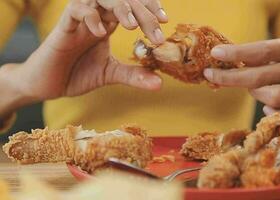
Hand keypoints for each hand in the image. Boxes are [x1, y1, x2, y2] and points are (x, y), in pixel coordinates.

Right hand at [3, 0, 166, 102]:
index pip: (133, 6)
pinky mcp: (63, 27)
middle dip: (143, 11)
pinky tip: (101, 33)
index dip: (150, 8)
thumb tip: (160, 83)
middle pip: (123, 0)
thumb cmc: (77, 73)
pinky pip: (76, 11)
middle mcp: (97, 17)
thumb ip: (134, 75)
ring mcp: (80, 20)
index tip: (165, 21)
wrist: (48, 84)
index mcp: (109, 23)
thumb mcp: (111, 74)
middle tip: (157, 31)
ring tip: (133, 25)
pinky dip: (90, 17)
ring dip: (120, 7)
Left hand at [203, 36, 279, 130]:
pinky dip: (277, 119)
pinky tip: (269, 113)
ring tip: (260, 90)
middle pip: (259, 76)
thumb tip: (222, 60)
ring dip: (257, 95)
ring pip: (269, 97)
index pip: (261, 50)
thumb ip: (258, 56)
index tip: (215, 54)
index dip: (236, 53)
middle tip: (211, 75)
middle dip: (231, 77)